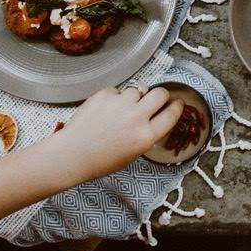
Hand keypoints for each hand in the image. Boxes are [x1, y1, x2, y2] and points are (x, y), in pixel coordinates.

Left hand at [50, 86, 183, 183]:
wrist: (72, 154)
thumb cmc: (101, 160)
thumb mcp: (133, 154)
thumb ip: (146, 135)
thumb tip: (155, 117)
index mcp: (146, 136)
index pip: (172, 114)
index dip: (177, 106)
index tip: (177, 103)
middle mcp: (136, 117)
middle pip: (160, 93)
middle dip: (161, 95)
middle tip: (156, 99)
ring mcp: (120, 104)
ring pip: (137, 90)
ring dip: (133, 97)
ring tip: (120, 110)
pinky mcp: (105, 95)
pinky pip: (116, 91)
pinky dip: (113, 98)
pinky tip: (104, 111)